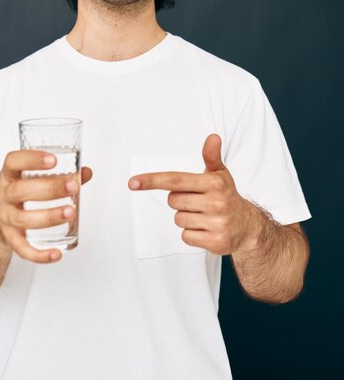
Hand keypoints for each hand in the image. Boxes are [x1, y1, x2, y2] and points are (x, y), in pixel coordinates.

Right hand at [0, 150, 91, 262]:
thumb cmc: (21, 191)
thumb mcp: (32, 177)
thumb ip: (60, 174)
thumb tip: (85, 173)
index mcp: (9, 175)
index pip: (13, 162)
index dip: (31, 159)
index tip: (53, 159)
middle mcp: (4, 195)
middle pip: (20, 191)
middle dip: (49, 189)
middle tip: (73, 186)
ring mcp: (5, 218)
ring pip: (23, 220)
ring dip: (48, 216)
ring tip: (70, 212)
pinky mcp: (11, 239)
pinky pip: (22, 249)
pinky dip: (39, 254)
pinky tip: (56, 254)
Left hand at [128, 134, 255, 255]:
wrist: (247, 226)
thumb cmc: (226, 195)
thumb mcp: (220, 174)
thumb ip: (211, 156)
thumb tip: (212, 136)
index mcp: (214, 183)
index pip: (176, 180)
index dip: (152, 180)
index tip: (132, 182)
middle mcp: (216, 202)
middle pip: (173, 201)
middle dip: (179, 201)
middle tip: (197, 201)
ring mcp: (217, 223)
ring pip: (178, 220)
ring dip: (186, 218)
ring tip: (204, 215)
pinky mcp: (215, 242)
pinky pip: (185, 237)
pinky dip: (192, 234)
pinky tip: (206, 229)